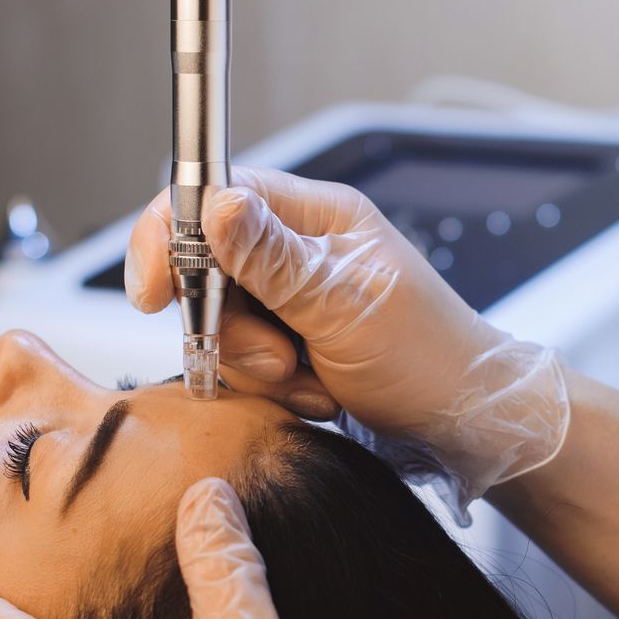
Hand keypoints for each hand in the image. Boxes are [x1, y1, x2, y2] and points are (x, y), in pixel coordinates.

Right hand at [124, 166, 569, 504]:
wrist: (466, 422)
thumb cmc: (428, 356)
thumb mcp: (343, 306)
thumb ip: (271, 260)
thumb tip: (216, 205)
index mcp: (317, 217)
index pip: (218, 196)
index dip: (172, 236)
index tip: (153, 290)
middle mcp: (301, 251)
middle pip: (208, 269)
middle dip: (229, 327)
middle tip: (280, 357)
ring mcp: (295, 299)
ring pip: (221, 325)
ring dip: (257, 367)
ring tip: (311, 381)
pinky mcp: (294, 343)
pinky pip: (245, 363)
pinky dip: (274, 389)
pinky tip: (317, 394)